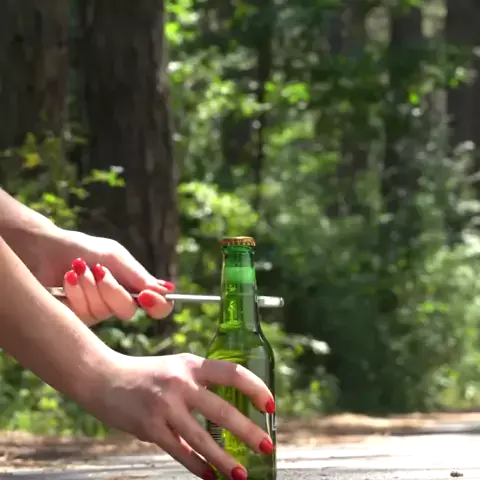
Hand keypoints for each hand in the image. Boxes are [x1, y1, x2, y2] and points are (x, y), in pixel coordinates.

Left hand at [35, 230, 174, 324]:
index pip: (157, 307)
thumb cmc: (81, 249)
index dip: (158, 306)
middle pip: (129, 311)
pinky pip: (84, 314)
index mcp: (132, 287)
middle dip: (112, 289)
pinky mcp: (77, 319)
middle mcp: (118, 302)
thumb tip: (167, 290)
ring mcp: (97, 312)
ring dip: (90, 285)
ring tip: (77, 267)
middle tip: (99, 270)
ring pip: (104, 312)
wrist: (45, 250)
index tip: (147, 296)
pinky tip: (67, 278)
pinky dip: (76, 291)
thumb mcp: (114, 257)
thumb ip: (138, 275)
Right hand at [92, 353, 275, 479]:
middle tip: (266, 445)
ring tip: (242, 474)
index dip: (256, 388)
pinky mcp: (150, 428)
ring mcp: (165, 407)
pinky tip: (210, 476)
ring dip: (225, 460)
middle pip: (223, 411)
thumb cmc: (146, 374)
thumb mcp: (177, 367)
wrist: (104, 377)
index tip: (270, 405)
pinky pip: (180, 452)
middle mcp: (181, 384)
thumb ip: (199, 382)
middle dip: (249, 431)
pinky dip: (198, 467)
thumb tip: (229, 406)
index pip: (233, 373)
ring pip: (203, 438)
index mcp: (191, 365)